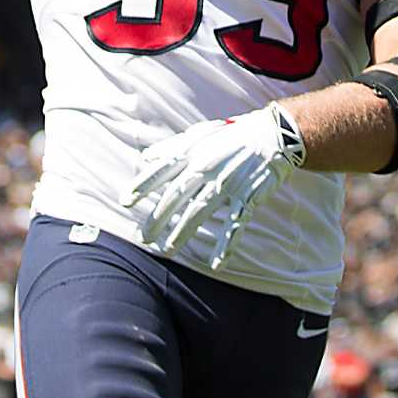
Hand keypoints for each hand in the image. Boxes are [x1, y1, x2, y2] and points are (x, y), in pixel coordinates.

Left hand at [125, 104, 305, 268]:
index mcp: (194, 153)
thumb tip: (145, 157)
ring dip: (184, 232)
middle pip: (177, 196)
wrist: (272, 135)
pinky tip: (217, 263)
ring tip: (169, 249)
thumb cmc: (231, 136)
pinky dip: (227, 244)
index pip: (163, 170)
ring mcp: (228, 183)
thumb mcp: (199, 135)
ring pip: (200, 211)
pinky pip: (236, 224)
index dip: (143, 186)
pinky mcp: (248, 196)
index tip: (125, 201)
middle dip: (158, 218)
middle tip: (144, 237)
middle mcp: (207, 168)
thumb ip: (171, 148)